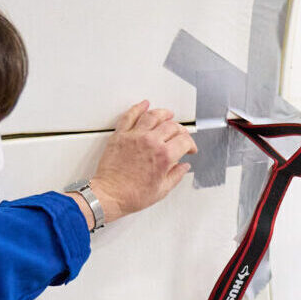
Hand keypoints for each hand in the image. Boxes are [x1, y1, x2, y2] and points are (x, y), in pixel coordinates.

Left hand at [84, 101, 196, 223]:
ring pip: (153, 116)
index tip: (189, 148)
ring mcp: (135, 136)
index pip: (184, 140)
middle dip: (180, 129)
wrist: (109, 195)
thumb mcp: (161, 190)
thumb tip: (183, 167)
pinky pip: (130, 116)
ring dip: (163, 113)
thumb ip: (176, 175)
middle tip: (180, 134)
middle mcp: (151, 142)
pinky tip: (144, 104)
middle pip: (171, 126)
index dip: (190, 144)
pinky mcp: (121, 135)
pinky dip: (138, 107)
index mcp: (164, 156)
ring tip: (168, 114)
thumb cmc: (132, 195)